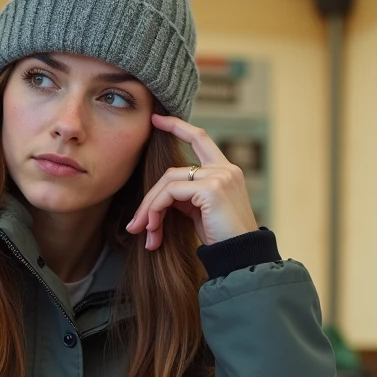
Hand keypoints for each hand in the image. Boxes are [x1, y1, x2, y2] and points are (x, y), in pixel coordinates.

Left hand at [125, 114, 258, 250]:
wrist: (240, 258)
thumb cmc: (221, 239)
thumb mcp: (201, 212)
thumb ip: (185, 195)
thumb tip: (158, 196)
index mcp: (226, 171)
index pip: (200, 138)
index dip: (178, 126)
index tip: (156, 118)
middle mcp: (226, 169)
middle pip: (172, 172)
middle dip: (149, 198)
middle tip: (136, 224)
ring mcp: (220, 176)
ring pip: (167, 183)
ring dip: (149, 208)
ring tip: (143, 232)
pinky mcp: (212, 188)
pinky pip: (170, 193)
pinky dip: (156, 210)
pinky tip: (154, 230)